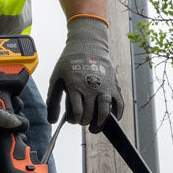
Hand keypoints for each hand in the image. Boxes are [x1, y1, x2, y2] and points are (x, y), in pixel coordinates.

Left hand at [47, 16, 123, 132]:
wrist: (87, 45)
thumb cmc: (69, 63)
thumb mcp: (56, 78)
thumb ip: (53, 100)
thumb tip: (52, 121)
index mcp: (75, 85)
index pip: (78, 111)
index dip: (76, 119)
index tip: (74, 119)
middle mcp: (91, 86)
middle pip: (91, 113)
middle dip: (85, 121)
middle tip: (83, 121)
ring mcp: (104, 86)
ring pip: (106, 110)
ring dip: (100, 122)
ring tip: (94, 127)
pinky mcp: (113, 85)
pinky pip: (119, 103)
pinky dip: (117, 114)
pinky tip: (112, 119)